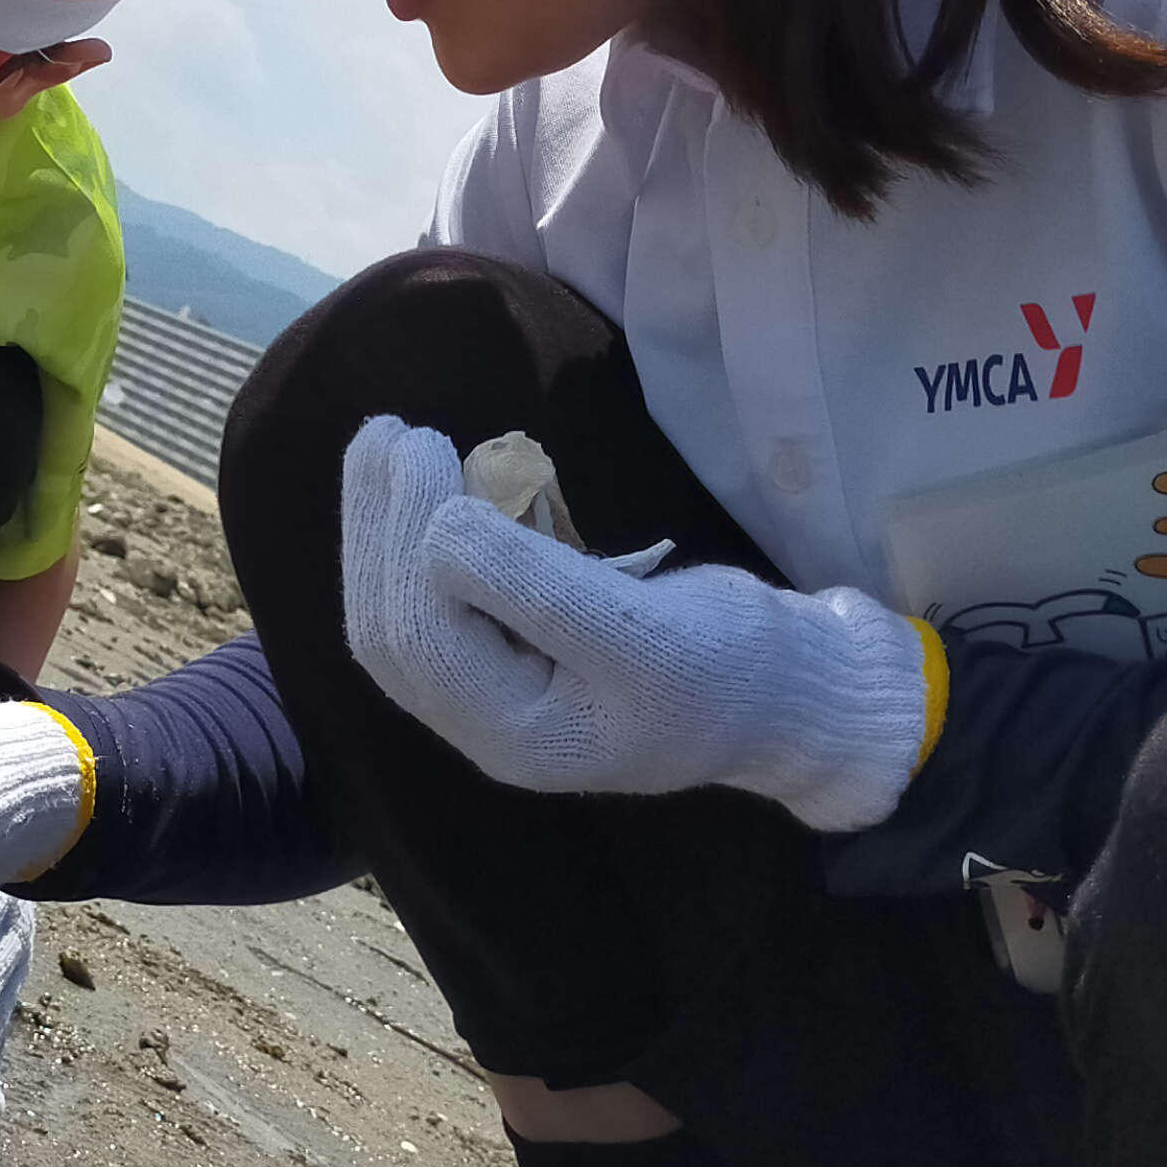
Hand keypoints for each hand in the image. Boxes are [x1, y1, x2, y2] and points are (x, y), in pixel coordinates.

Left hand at [339, 418, 933, 831]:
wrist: (788, 695)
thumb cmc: (733, 667)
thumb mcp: (651, 633)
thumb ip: (543, 591)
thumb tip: (439, 528)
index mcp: (517, 735)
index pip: (422, 636)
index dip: (405, 537)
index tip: (422, 444)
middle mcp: (485, 725)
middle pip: (392, 628)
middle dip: (379, 526)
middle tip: (386, 430)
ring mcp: (492, 695)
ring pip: (401, 614)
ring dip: (383, 528)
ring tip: (381, 442)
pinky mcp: (507, 658)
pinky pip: (434, 604)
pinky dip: (413, 543)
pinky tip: (411, 486)